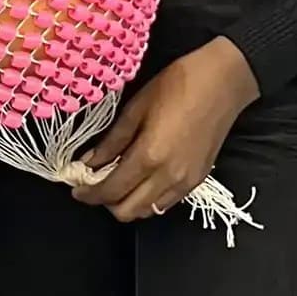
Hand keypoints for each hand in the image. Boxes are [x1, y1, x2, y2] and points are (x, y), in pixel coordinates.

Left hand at [71, 38, 259, 222]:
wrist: (222, 83)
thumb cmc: (175, 86)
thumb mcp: (136, 108)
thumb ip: (112, 141)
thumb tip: (88, 162)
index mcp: (149, 156)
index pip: (112, 190)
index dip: (89, 194)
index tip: (75, 189)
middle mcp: (168, 178)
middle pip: (128, 211)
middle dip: (105, 202)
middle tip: (91, 184)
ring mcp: (185, 183)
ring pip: (147, 212)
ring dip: (126, 203)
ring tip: (113, 181)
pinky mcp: (197, 181)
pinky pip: (165, 204)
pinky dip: (146, 200)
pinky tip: (138, 180)